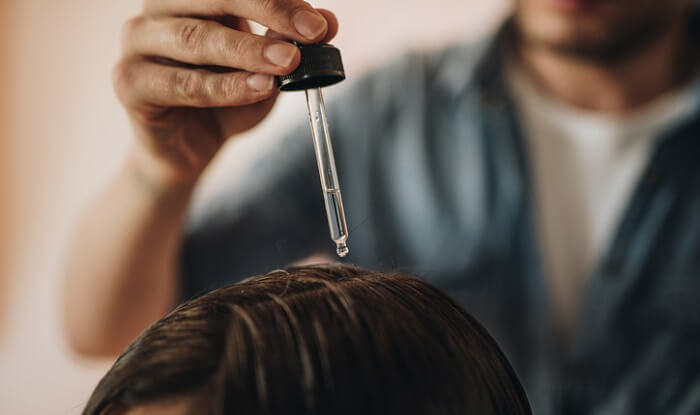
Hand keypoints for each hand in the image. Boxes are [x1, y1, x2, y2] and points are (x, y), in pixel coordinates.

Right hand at [114, 0, 337, 186]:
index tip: (318, 22)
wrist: (187, 149)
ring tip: (287, 64)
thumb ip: (291, 44)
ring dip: (247, 51)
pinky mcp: (129, 83)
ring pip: (194, 38)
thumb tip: (328, 21)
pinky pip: (182, 83)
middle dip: (267, 11)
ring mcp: (137, 42)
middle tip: (310, 34)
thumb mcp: (267, 70)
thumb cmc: (225, 100)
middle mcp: (159, 9)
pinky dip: (225, 87)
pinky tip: (259, 88)